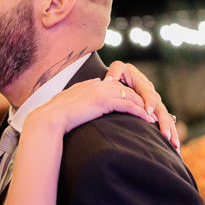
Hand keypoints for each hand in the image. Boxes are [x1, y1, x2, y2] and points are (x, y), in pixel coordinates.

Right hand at [39, 70, 160, 136]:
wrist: (51, 117)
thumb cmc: (56, 113)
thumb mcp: (68, 99)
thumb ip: (80, 92)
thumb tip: (90, 87)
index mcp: (91, 84)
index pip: (115, 87)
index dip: (128, 95)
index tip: (137, 103)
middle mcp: (98, 85)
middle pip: (126, 90)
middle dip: (140, 100)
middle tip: (151, 110)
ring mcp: (102, 92)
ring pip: (130, 97)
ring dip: (144, 106)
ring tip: (154, 116)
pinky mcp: (104, 102)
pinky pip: (128, 106)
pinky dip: (140, 112)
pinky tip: (147, 120)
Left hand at [104, 61, 179, 148]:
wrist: (127, 75)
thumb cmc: (121, 73)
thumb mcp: (118, 68)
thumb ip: (114, 72)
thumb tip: (109, 80)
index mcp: (144, 85)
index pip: (148, 94)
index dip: (149, 102)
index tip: (148, 112)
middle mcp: (154, 95)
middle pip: (161, 110)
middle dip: (165, 123)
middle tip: (166, 136)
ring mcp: (156, 104)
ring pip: (166, 118)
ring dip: (171, 132)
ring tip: (174, 146)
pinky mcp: (156, 111)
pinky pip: (165, 123)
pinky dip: (170, 134)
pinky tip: (174, 148)